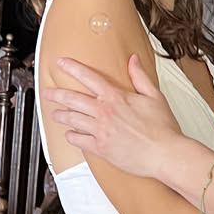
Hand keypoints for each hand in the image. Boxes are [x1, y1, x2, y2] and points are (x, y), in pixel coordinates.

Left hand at [47, 53, 182, 176]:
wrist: (165, 154)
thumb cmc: (163, 128)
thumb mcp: (155, 96)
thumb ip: (140, 77)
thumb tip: (133, 59)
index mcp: (116, 97)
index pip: (89, 77)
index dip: (73, 68)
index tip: (61, 63)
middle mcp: (104, 112)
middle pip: (73, 99)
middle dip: (57, 94)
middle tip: (47, 92)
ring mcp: (100, 131)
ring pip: (73, 120)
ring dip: (61, 115)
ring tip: (55, 114)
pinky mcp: (101, 149)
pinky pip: (79, 141)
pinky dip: (71, 136)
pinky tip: (69, 135)